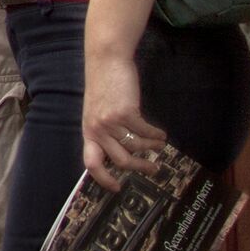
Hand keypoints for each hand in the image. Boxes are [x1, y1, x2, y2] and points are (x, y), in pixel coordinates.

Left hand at [82, 53, 165, 189]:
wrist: (105, 62)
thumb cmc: (103, 88)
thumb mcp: (96, 113)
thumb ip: (104, 132)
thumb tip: (120, 154)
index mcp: (88, 132)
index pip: (91, 163)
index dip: (103, 178)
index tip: (117, 188)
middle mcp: (97, 129)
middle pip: (120, 161)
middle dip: (140, 168)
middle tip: (153, 169)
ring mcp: (110, 121)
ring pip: (136, 147)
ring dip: (151, 148)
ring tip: (159, 145)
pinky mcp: (125, 112)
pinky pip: (145, 132)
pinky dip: (156, 135)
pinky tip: (160, 134)